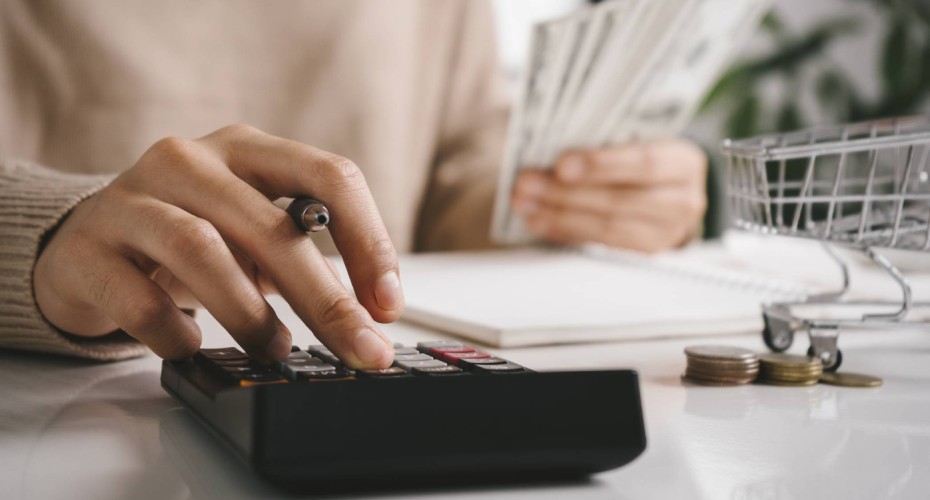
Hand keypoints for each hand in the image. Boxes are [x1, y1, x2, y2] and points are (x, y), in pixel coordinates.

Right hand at [34, 125, 401, 367]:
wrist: (84, 244)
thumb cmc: (188, 238)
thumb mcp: (253, 233)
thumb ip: (305, 260)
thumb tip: (368, 319)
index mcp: (247, 150)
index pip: (329, 176)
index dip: (369, 242)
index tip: (387, 305)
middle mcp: (190, 161)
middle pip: (271, 226)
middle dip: (326, 299)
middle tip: (359, 349)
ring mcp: (132, 200)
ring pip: (202, 250)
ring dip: (250, 314)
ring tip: (276, 349)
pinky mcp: (88, 249)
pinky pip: (139, 299)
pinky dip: (176, 332)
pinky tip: (192, 346)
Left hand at [511, 139, 706, 251]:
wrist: (668, 190)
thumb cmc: (641, 155)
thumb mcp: (637, 139)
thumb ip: (606, 137)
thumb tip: (550, 137)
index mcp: (683, 161)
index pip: (643, 162)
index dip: (601, 165)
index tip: (561, 164)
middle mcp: (683, 200)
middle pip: (619, 200)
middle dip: (566, 193)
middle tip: (526, 183)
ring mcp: (667, 233)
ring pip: (607, 227)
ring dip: (558, 216)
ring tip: (524, 203)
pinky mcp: (645, 253)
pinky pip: (600, 245)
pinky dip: (565, 232)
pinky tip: (538, 221)